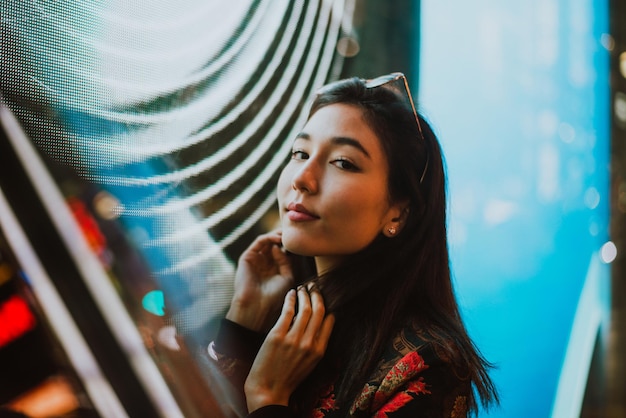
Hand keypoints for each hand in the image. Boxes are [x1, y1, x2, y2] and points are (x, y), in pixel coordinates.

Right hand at [226, 230, 293, 331]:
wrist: (258, 306)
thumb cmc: (274, 296)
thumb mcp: (286, 276)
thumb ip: (285, 260)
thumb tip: (278, 246)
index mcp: (274, 268)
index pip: (282, 250)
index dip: (290, 243)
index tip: (301, 238)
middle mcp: (264, 262)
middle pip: (275, 243)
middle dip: (284, 236)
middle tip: (293, 231)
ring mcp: (256, 259)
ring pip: (267, 240)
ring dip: (277, 234)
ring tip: (287, 234)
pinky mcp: (247, 256)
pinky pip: (259, 242)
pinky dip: (269, 237)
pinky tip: (278, 239)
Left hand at [244, 286, 334, 411]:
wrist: (268, 390)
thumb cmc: (288, 377)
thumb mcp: (310, 363)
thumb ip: (316, 344)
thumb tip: (317, 323)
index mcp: (319, 351)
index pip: (329, 321)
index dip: (327, 306)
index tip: (322, 298)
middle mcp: (309, 344)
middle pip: (319, 311)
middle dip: (317, 295)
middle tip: (314, 287)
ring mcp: (293, 339)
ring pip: (304, 308)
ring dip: (304, 295)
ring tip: (302, 289)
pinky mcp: (277, 336)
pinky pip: (287, 311)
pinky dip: (290, 299)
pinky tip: (290, 293)